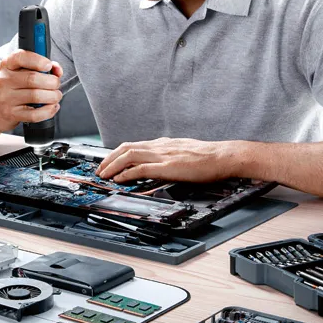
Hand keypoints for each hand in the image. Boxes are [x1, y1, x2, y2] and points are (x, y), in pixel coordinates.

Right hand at [0, 49, 62, 131]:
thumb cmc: (13, 89)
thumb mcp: (22, 73)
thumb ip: (41, 67)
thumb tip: (57, 69)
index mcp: (7, 65)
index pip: (20, 57)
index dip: (38, 60)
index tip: (48, 65)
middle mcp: (4, 80)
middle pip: (33, 78)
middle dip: (52, 82)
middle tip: (56, 84)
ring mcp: (6, 98)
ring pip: (36, 96)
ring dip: (53, 96)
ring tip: (55, 96)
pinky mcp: (10, 114)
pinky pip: (35, 114)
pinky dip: (49, 110)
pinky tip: (51, 107)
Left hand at [95, 138, 237, 183]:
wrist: (222, 156)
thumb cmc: (208, 157)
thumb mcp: (184, 152)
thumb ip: (170, 156)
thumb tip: (160, 164)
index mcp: (164, 143)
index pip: (134, 145)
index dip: (118, 153)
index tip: (109, 162)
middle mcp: (160, 146)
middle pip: (126, 148)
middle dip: (109, 159)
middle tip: (100, 170)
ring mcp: (163, 155)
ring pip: (129, 156)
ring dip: (113, 166)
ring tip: (104, 175)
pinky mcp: (167, 166)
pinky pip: (141, 168)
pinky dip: (126, 173)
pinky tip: (119, 179)